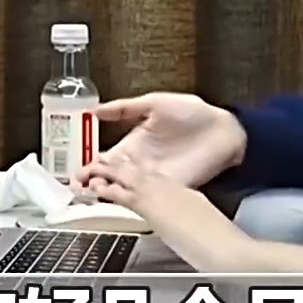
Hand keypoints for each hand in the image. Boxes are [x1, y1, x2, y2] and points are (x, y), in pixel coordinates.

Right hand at [73, 92, 245, 190]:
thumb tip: (96, 110)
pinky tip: (119, 197)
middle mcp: (141, 164)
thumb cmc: (193, 113)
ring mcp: (155, 178)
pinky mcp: (171, 187)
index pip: (107, 159)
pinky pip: (148, 197)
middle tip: (80, 185)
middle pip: (111, 179)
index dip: (91, 166)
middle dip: (94, 183)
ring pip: (126, 190)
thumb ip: (125, 108)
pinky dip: (132, 198)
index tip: (78, 171)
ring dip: (109, 191)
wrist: (224, 130)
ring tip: (94, 190)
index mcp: (134, 144)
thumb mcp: (155, 103)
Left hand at [86, 151, 248, 273]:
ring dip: (106, 172)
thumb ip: (185, 212)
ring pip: (126, 176)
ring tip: (89, 170)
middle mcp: (168, 186)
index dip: (133, 171)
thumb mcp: (200, 217)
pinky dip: (108, 190)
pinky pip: (122, 194)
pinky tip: (95, 188)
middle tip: (99, 162)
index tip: (121, 168)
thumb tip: (176, 219)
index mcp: (181, 188)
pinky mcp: (150, 207)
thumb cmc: (217, 238)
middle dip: (116, 166)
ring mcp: (158, 194)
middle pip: (136, 170)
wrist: (223, 245)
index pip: (151, 175)